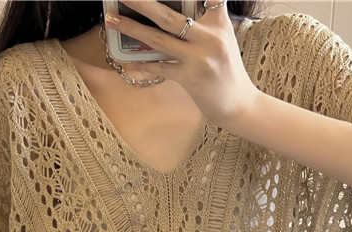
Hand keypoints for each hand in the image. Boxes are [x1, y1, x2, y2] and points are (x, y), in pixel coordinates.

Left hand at [104, 0, 260, 127]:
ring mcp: (199, 59)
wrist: (238, 103)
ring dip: (133, 29)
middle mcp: (210, 38)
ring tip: (113, 20)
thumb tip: (168, 13)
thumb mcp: (222, 37)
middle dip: (142, 3)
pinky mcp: (190, 78)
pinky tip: (130, 60)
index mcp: (218, 22)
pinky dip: (144, 64)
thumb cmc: (226, 69)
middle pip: (169, 16)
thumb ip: (204, 19)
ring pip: (159, 40)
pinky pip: (161, 68)